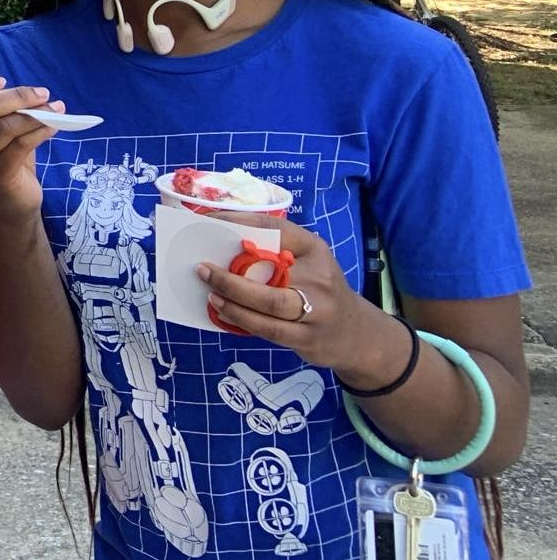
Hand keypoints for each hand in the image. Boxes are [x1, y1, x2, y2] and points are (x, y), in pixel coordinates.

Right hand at [0, 56, 57, 222]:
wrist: (11, 199)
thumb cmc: (1, 153)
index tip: (3, 80)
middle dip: (16, 96)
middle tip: (42, 93)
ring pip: (4, 127)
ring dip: (34, 114)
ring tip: (55, 109)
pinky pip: (19, 146)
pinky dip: (39, 131)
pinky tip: (53, 126)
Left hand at [198, 214, 374, 370]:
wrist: (357, 334)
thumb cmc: (319, 290)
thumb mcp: (308, 262)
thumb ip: (275, 251)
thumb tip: (221, 242)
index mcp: (314, 249)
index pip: (274, 227)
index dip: (237, 222)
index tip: (206, 222)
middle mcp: (319, 277)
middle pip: (272, 272)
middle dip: (232, 272)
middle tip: (201, 268)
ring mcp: (316, 310)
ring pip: (269, 304)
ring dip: (232, 298)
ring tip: (209, 291)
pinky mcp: (307, 338)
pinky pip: (268, 329)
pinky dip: (241, 319)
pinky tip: (222, 311)